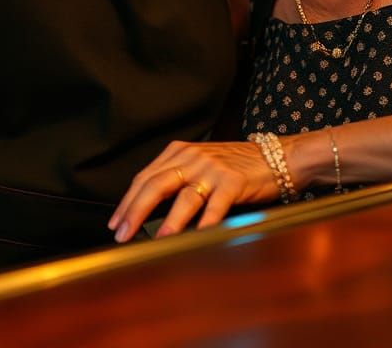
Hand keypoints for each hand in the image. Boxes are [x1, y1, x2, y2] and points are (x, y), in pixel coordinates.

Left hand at [109, 139, 279, 242]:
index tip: (116, 221)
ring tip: (156, 239)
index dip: (128, 201)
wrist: (275, 156)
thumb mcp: (200, 162)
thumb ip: (176, 178)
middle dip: (136, 211)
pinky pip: (215, 206)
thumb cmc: (235, 164)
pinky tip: (197, 237)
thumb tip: (147, 209)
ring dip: (168, 221)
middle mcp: (192, 158)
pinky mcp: (233, 182)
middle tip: (122, 232)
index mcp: (179, 152)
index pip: (145, 177)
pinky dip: (205, 223)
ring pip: (184, 196)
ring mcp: (212, 169)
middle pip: (156, 184)